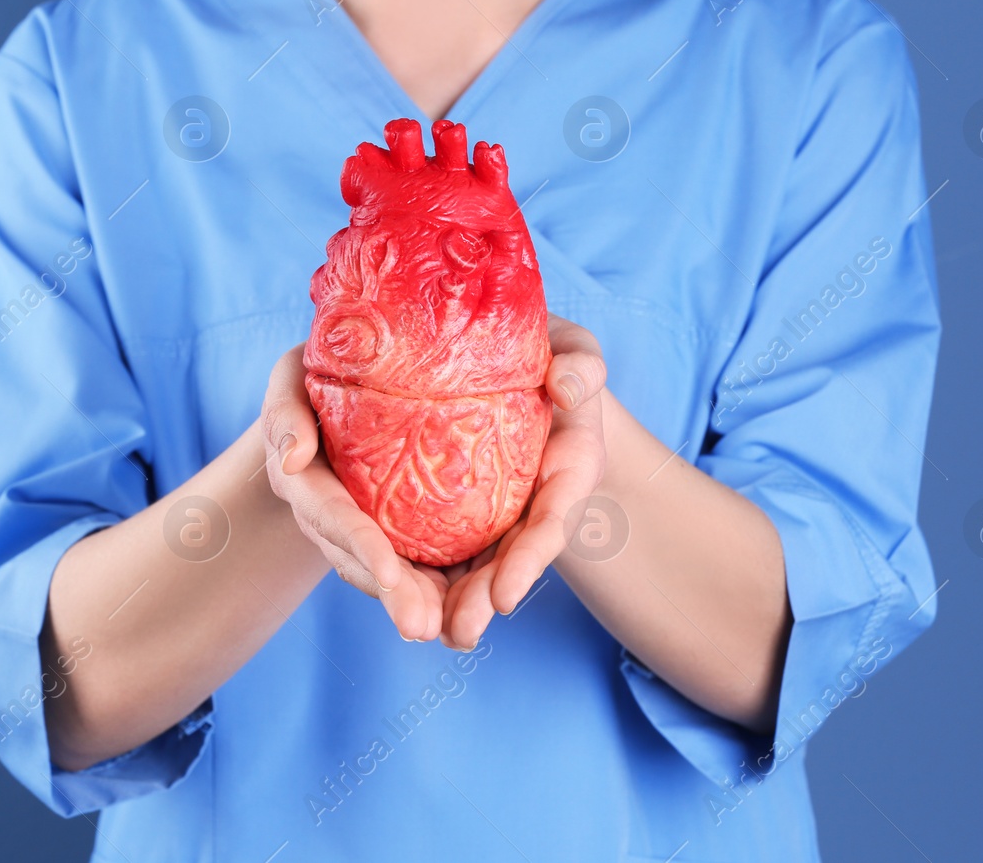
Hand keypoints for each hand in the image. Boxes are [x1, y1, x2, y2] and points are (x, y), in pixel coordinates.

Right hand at [260, 344, 447, 641]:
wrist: (332, 395)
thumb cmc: (312, 375)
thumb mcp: (290, 379)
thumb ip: (286, 413)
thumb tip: (291, 455)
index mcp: (304, 481)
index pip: (331, 516)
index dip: (359, 544)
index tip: (388, 571)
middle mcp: (331, 517)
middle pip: (363, 563)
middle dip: (394, 595)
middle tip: (424, 626)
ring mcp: (362, 530)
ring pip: (392, 575)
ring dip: (421, 604)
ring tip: (453, 631)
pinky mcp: (396, 531)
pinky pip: (419, 563)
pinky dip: (443, 589)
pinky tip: (472, 610)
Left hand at [440, 314, 607, 649]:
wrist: (529, 368)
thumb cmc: (555, 353)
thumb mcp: (573, 349)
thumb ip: (581, 366)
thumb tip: (566, 388)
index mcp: (570, 466)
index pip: (553, 520)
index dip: (530, 559)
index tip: (505, 596)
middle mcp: (539, 502)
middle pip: (513, 560)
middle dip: (485, 598)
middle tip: (456, 632)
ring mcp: (505, 513)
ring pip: (479, 565)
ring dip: (454, 602)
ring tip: (422, 632)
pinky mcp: (469, 512)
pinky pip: (449, 547)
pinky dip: (430, 576)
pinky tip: (401, 602)